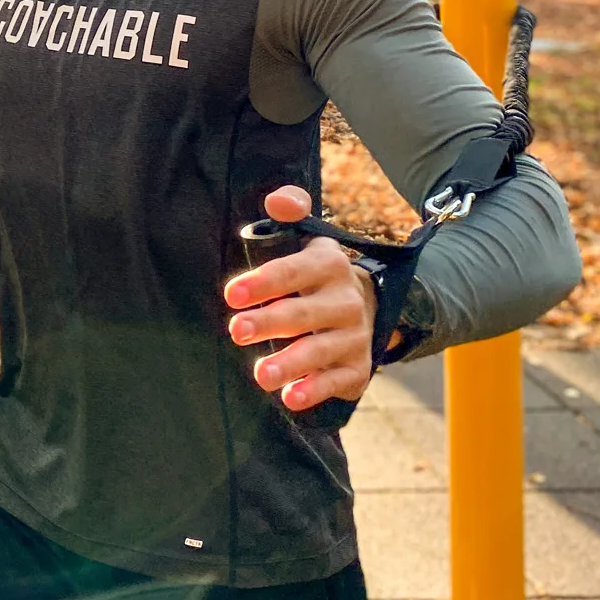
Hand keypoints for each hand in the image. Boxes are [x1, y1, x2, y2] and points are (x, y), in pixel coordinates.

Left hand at [223, 186, 376, 412]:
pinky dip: (314, 390)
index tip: (231, 295)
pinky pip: (336, 381)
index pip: (292, 271)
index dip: (262, 282)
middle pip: (303, 314)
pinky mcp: (358, 368)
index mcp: (329, 264)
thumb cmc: (315, 273)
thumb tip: (278, 201)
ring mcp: (355, 336)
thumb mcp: (307, 237)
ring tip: (260, 374)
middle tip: (235, 332)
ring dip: (289, 363)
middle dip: (269, 322)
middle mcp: (346, 300)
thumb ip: (290, 209)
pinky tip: (290, 398)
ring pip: (320, 351)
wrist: (368, 306)